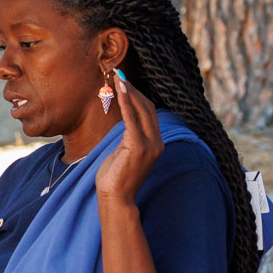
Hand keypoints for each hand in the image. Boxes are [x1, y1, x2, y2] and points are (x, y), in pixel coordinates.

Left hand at [95, 78, 162, 206]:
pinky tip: (119, 91)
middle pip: (148, 108)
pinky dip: (126, 103)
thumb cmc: (115, 178)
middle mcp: (157, 142)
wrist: (116, 198)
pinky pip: (132, 119)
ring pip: (141, 110)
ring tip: (118, 78)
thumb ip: (128, 138)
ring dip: (129, 92)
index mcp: (156, 143)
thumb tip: (125, 124)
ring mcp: (150, 144)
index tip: (126, 83)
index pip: (150, 113)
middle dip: (134, 90)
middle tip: (120, 75)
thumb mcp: (123, 153)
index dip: (138, 96)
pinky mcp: (138, 146)